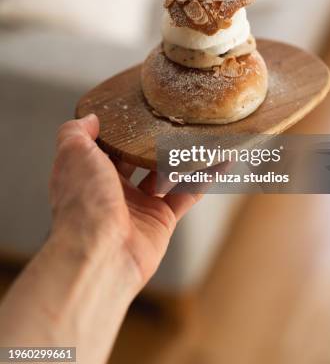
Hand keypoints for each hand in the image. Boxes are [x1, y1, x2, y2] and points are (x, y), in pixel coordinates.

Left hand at [50, 114, 201, 288]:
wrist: (100, 252)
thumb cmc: (83, 202)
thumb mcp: (72, 153)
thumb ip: (76, 131)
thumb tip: (91, 117)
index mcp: (91, 174)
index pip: (108, 146)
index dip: (122, 130)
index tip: (139, 110)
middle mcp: (114, 190)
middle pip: (139, 159)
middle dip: (155, 141)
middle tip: (175, 118)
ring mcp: (140, 206)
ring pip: (167, 173)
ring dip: (184, 155)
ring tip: (202, 131)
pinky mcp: (163, 220)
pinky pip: (189, 192)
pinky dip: (207, 176)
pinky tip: (222, 158)